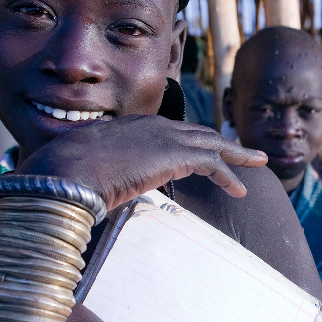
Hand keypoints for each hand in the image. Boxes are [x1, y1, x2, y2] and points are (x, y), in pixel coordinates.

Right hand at [15, 114, 268, 209]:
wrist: (63, 170)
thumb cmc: (63, 175)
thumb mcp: (85, 172)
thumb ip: (97, 176)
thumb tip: (93, 195)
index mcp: (130, 127)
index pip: (169, 132)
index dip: (190, 143)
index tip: (203, 154)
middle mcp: (150, 126)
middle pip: (197, 133)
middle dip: (222, 142)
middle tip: (245, 152)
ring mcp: (163, 137)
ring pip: (212, 143)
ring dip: (237, 155)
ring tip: (258, 163)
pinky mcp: (173, 155)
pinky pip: (211, 163)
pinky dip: (229, 175)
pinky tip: (240, 190)